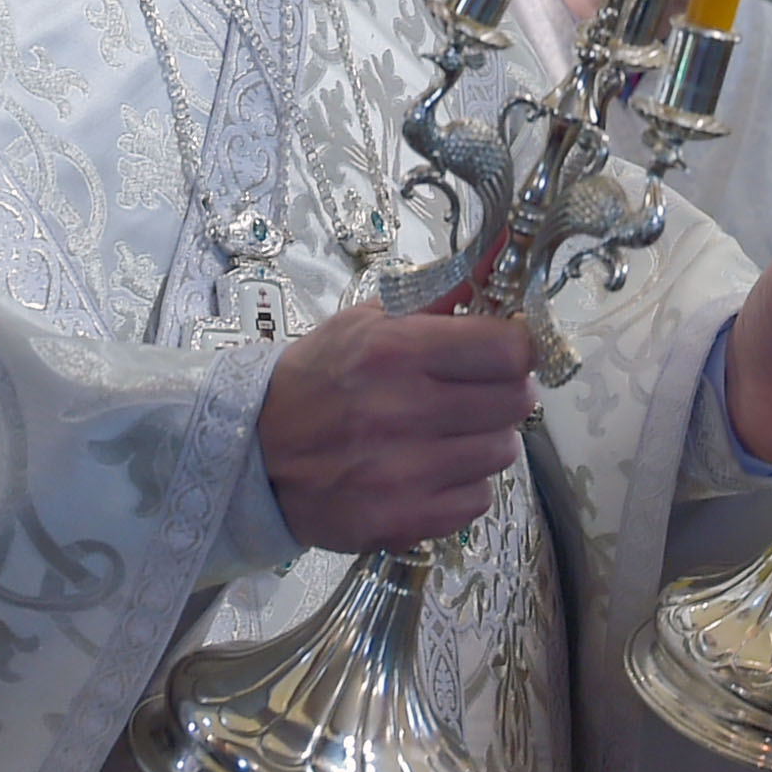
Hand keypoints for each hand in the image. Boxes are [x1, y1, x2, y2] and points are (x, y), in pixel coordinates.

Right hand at [258, 302, 538, 550]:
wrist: (255, 453)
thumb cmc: (319, 378)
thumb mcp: (368, 321)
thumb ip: (442, 292)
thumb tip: (505, 250)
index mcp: (394, 351)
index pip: (509, 350)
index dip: (516, 348)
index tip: (502, 351)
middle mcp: (401, 411)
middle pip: (515, 401)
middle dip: (504, 392)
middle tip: (477, 391)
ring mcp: (404, 473)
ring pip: (503, 452)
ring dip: (485, 439)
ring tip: (448, 432)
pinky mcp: (404, 521)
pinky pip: (478, 499)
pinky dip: (465, 484)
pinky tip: (432, 468)